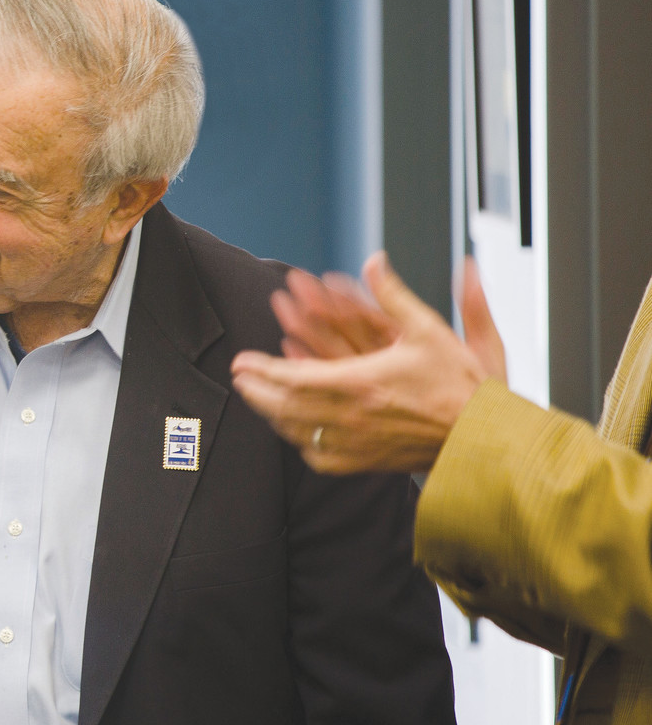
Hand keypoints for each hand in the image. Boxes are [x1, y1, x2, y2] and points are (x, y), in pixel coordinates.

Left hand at [230, 252, 505, 473]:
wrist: (485, 440)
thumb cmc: (464, 388)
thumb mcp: (431, 331)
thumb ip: (395, 295)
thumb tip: (375, 261)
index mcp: (362, 384)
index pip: (295, 378)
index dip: (264, 370)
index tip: (242, 361)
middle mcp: (352, 418)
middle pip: (285, 406)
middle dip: (256, 390)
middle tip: (239, 376)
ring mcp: (355, 444)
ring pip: (296, 431)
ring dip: (270, 412)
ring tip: (255, 396)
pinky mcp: (363, 463)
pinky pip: (316, 453)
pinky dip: (296, 438)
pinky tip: (290, 427)